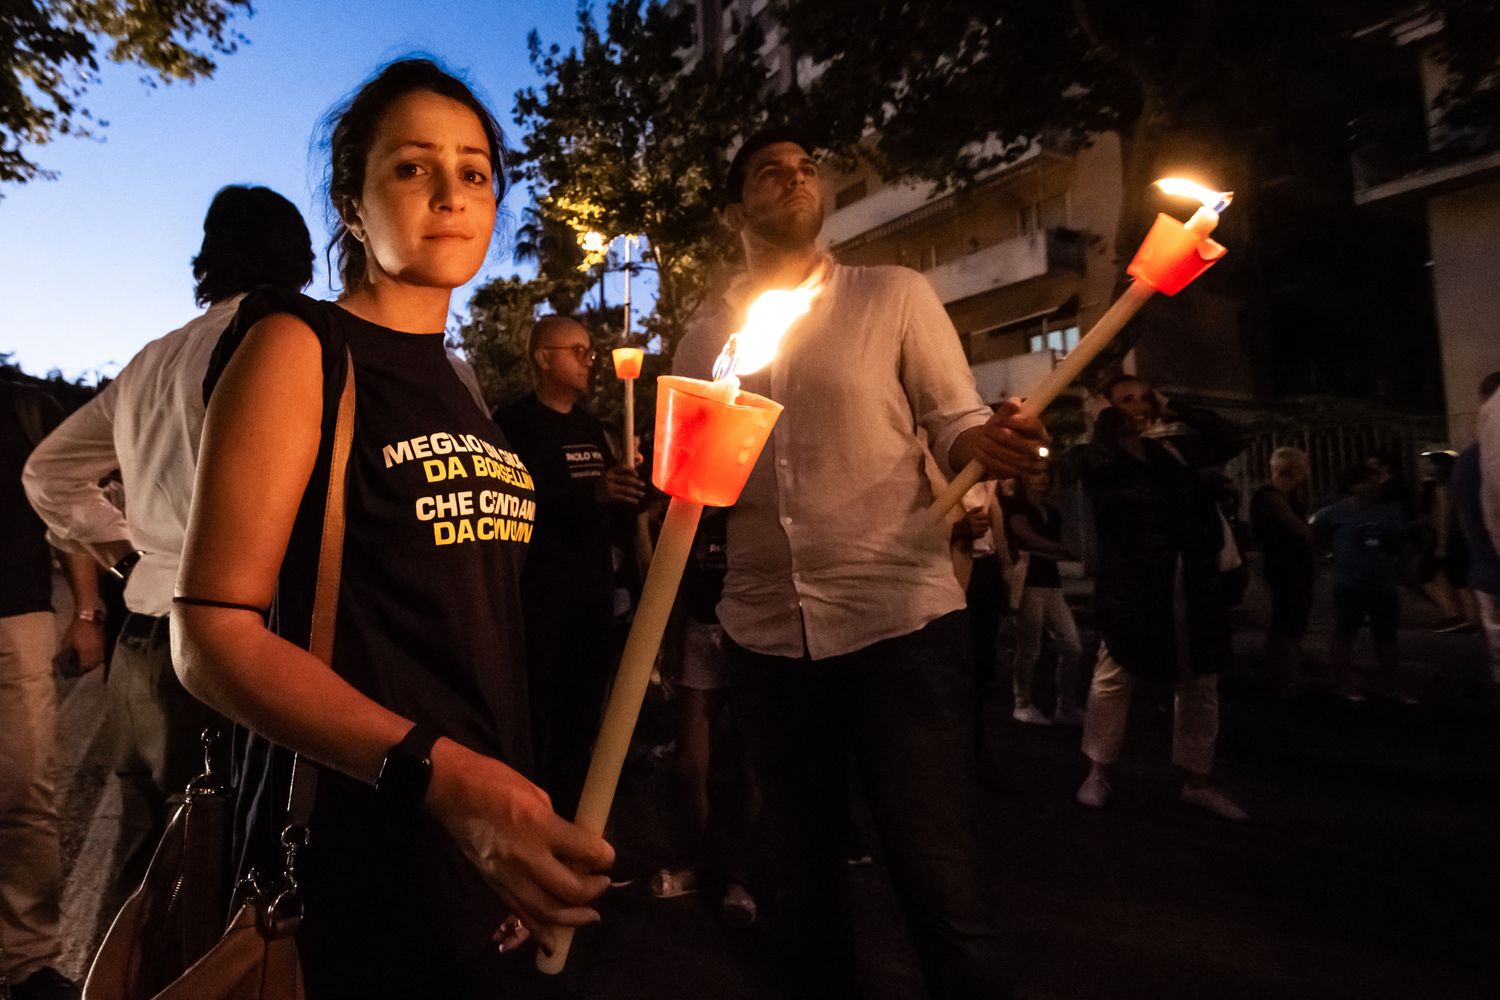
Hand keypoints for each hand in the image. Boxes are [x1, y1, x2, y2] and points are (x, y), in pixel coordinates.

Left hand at [64, 617, 105, 672]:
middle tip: (84, 670)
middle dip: (89, 668)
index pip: (84, 665)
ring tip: (90, 665)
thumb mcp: (67, 640)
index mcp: (84, 652)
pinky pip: (102, 654)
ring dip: (95, 664)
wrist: (87, 618)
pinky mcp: (103, 643)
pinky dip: (99, 658)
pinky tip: (95, 657)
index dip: (81, 670)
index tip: (78, 673)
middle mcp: (94, 651)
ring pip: (100, 660)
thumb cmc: (75, 629)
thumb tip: (66, 659)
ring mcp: (100, 647)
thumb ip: (67, 651)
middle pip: (93, 664)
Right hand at [426, 740, 613, 955]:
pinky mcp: (493, 886)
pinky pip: (520, 914)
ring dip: (573, 918)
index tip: (609, 858)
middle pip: (569, 889)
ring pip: (546, 911)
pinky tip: (555, 940)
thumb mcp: (537, 795)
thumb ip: (557, 824)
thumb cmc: (496, 782)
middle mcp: (526, 857)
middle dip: (594, 890)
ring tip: (591, 916)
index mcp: (540, 827)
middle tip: (604, 885)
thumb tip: (576, 845)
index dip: (605, 857)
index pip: (585, 851)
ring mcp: (507, 876)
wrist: (451, 792)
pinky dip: (539, 931)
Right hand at [602, 465, 644, 504]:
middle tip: (643, 485)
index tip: (638, 475)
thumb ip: (618, 474)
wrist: (592, 495)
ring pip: (626, 489)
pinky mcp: (610, 496)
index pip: (622, 469)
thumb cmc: (603, 485)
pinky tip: (635, 501)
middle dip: (636, 482)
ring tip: (642, 494)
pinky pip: (623, 497)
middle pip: (626, 479)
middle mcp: (609, 478)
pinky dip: (630, 499)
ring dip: (636, 492)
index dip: (631, 471)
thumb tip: (635, 471)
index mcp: (609, 472)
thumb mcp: (608, 477)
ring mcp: (609, 487)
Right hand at [956, 507, 990, 539]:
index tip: (988, 517)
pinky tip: (980, 532)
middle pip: (986, 522)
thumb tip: (983, 506)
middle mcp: (973, 523)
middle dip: (987, 522)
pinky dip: (983, 534)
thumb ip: (976, 509)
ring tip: (983, 527)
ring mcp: (973, 530)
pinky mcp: (974, 536)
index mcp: (972, 517)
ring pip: (985, 529)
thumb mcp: (968, 514)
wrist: (958, 530)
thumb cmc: (965, 521)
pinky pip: (983, 535)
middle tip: (986, 522)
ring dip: (985, 528)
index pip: (985, 516)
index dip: (988, 517)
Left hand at [967, 400, 1047, 478]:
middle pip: (1027, 446)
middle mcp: (1040, 449)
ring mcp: (1032, 464)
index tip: (1002, 419)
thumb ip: (1007, 409)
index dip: (1019, 423)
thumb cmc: (999, 428)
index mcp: (1038, 431)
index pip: (1034, 426)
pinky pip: (1008, 472)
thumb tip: (1014, 402)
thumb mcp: (1001, 416)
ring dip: (996, 450)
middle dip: (1005, 438)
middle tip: (986, 431)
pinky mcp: (1020, 475)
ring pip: (1017, 460)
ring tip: (980, 441)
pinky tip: (980, 454)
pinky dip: (993, 462)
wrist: (989, 446)